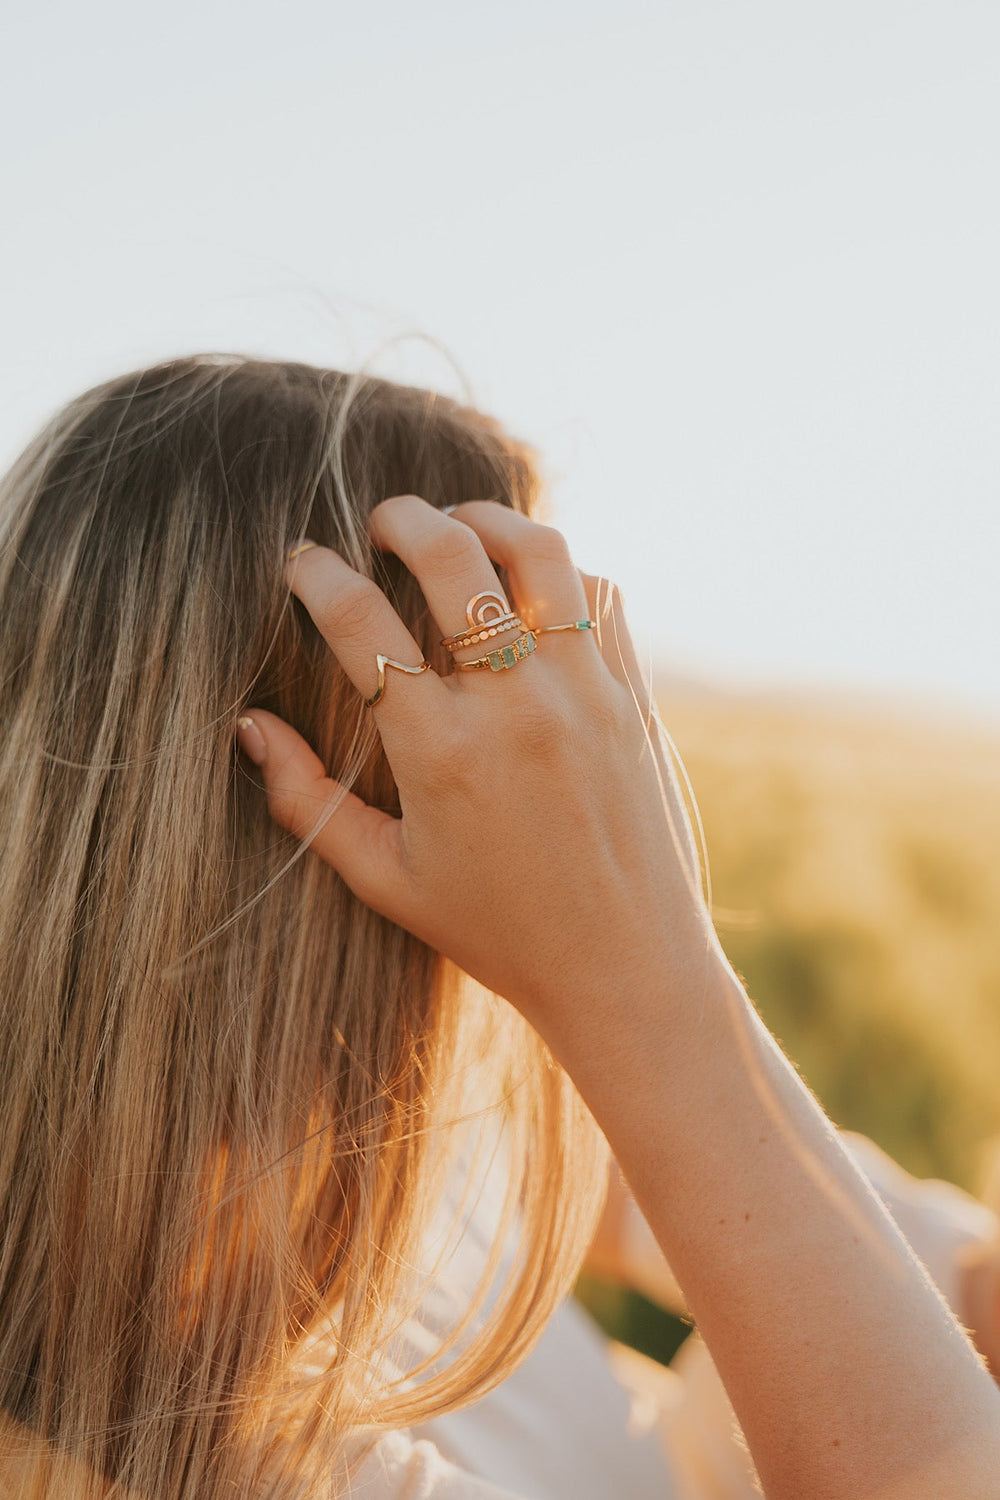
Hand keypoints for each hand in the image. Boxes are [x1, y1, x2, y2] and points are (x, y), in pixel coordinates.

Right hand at [235, 495, 717, 1059]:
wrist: (624, 968)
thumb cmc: (496, 932)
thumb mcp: (385, 880)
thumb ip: (307, 800)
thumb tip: (248, 726)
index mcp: (440, 752)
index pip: (358, 620)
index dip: (316, 575)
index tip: (302, 564)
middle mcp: (514, 707)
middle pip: (449, 555)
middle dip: (399, 517)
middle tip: (377, 522)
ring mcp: (583, 693)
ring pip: (538, 551)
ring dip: (485, 520)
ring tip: (456, 527)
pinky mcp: (631, 696)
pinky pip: (598, 596)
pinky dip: (558, 573)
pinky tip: (526, 590)